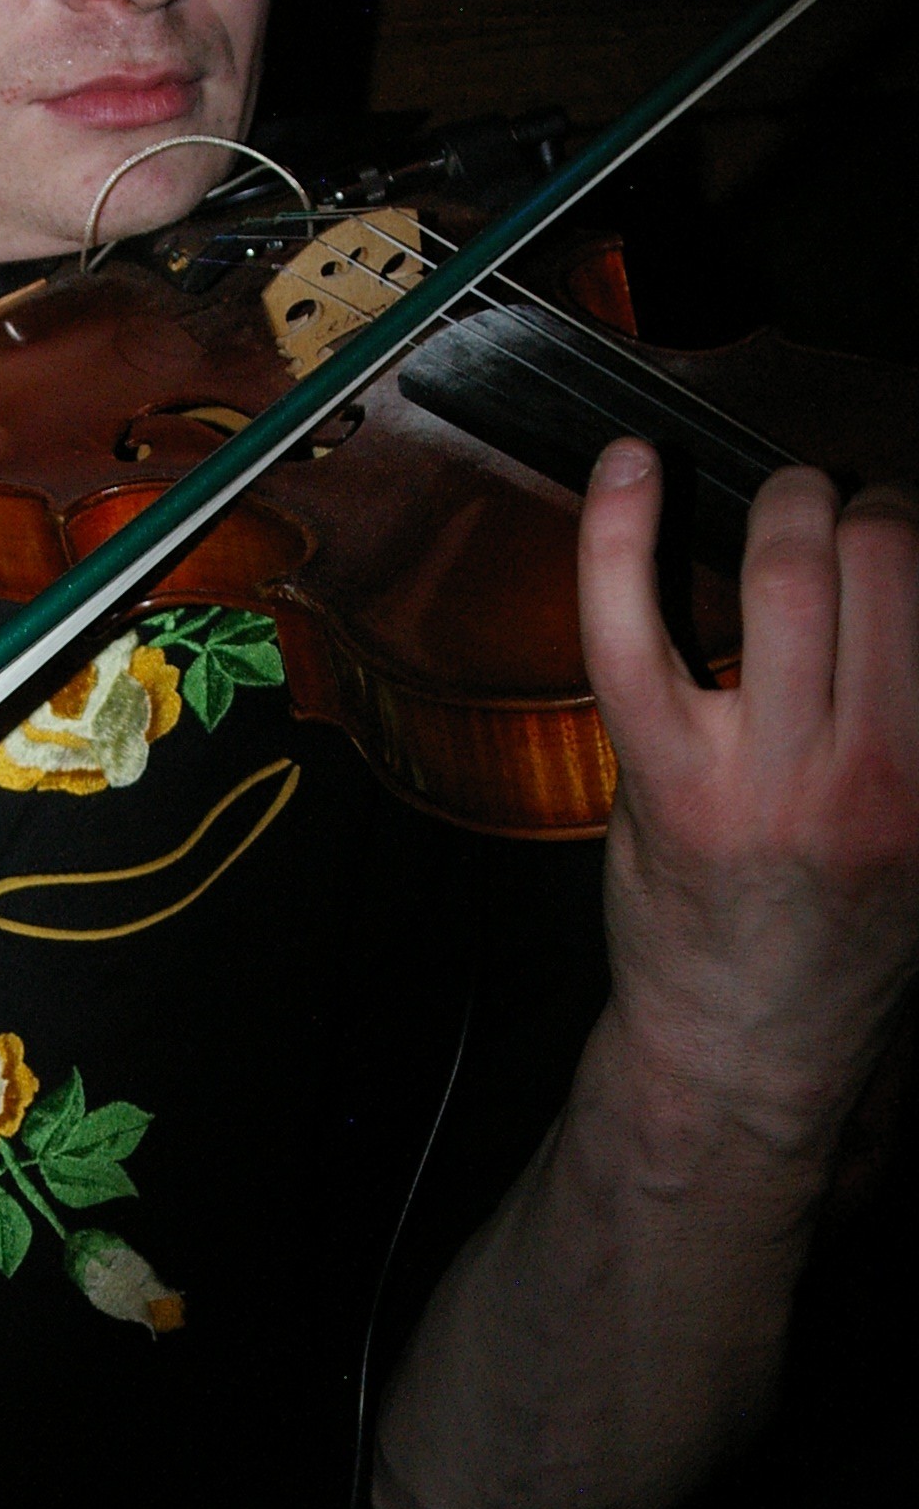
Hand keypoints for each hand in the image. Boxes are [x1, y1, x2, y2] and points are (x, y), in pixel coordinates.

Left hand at [578, 441, 918, 1143]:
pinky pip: (632, 630)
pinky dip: (619, 532)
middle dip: (858, 502)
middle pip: (885, 555)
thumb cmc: (843, 934)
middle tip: (835, 514)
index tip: (895, 529)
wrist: (748, 1045)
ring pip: (785, 568)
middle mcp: (880, 767)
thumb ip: (918, 715)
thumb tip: (907, 596)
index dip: (915, 528)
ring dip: (783, 501)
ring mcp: (770, 772)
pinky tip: (627, 464)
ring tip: (780, 506)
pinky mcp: (669, 779)